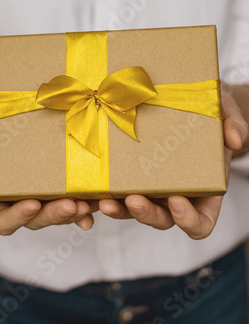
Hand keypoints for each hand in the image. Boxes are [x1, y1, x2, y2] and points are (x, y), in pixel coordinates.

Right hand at [0, 130, 97, 234]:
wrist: (5, 126)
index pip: (2, 221)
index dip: (17, 217)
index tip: (30, 203)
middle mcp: (20, 206)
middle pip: (36, 221)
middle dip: (53, 215)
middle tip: (70, 205)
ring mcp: (42, 200)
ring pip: (58, 215)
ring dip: (75, 212)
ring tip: (89, 203)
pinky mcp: (60, 191)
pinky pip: (74, 204)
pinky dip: (87, 207)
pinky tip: (100, 203)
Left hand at [99, 82, 248, 239]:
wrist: (188, 102)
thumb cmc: (212, 113)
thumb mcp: (227, 113)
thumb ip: (235, 124)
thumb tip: (234, 138)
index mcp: (204, 191)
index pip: (200, 222)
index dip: (190, 220)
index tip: (177, 200)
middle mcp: (176, 195)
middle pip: (163, 220)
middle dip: (147, 214)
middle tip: (135, 200)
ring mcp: (151, 187)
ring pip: (134, 211)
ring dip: (120, 211)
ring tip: (106, 200)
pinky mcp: (129, 174)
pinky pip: (116, 191)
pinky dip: (104, 195)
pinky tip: (91, 189)